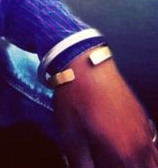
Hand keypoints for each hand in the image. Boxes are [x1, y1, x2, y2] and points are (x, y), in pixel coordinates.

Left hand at [52, 48, 157, 166]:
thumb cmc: (75, 96)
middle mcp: (139, 144)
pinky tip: (129, 151)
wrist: (83, 62)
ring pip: (153, 161)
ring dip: (139, 163)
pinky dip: (145, 155)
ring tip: (119, 159)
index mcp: (123, 153)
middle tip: (111, 161)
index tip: (100, 164)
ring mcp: (143, 129)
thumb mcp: (70, 135)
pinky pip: (152, 146)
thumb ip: (81, 162)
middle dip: (127, 167)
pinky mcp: (141, 116)